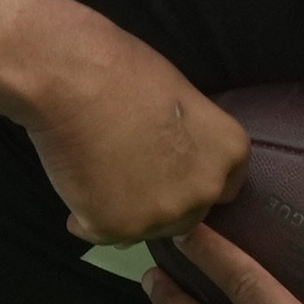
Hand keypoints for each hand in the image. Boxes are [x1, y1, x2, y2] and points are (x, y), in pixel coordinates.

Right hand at [0, 0, 243, 244]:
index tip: (166, 169)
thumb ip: (192, 141)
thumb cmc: (123, 69)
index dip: (189, 180)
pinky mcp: (119, 228)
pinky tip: (75, 187)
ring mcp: (163, 213)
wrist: (73, 77)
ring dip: (124, 212)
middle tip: (126, 172)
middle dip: (160, 201)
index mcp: (229, 152)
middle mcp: (205, 189)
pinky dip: (85, 219)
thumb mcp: (182, 99)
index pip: (223, 188)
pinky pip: (101, 233)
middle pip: (186, 216)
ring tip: (95, 175)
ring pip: (145, 228)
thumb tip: (176, 160)